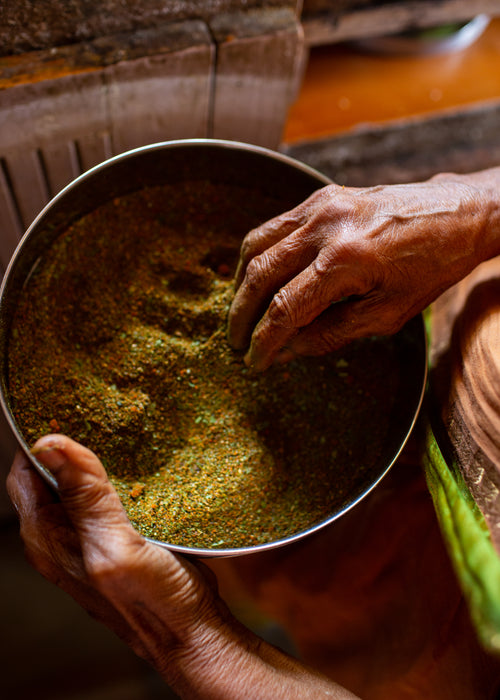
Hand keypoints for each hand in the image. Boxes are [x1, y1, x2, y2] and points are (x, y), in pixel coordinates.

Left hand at [6, 435, 357, 698]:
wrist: (193, 633)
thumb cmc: (153, 601)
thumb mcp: (114, 547)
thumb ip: (84, 497)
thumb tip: (50, 444)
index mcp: (49, 538)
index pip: (25, 475)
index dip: (40, 442)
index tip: (65, 410)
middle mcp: (61, 539)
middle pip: (47, 479)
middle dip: (65, 446)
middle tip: (96, 413)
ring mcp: (88, 541)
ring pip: (76, 487)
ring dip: (90, 460)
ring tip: (115, 430)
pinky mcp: (114, 541)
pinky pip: (101, 499)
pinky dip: (111, 477)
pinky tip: (133, 464)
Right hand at [228, 176, 494, 370]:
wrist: (458, 214)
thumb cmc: (430, 268)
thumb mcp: (387, 315)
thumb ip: (330, 334)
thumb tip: (285, 351)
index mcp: (346, 263)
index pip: (284, 310)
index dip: (263, 342)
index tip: (254, 363)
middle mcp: (326, 228)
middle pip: (259, 276)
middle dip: (241, 316)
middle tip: (236, 342)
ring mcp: (320, 206)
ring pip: (256, 246)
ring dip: (242, 284)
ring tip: (243, 313)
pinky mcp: (321, 196)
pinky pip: (274, 227)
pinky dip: (258, 256)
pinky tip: (261, 278)